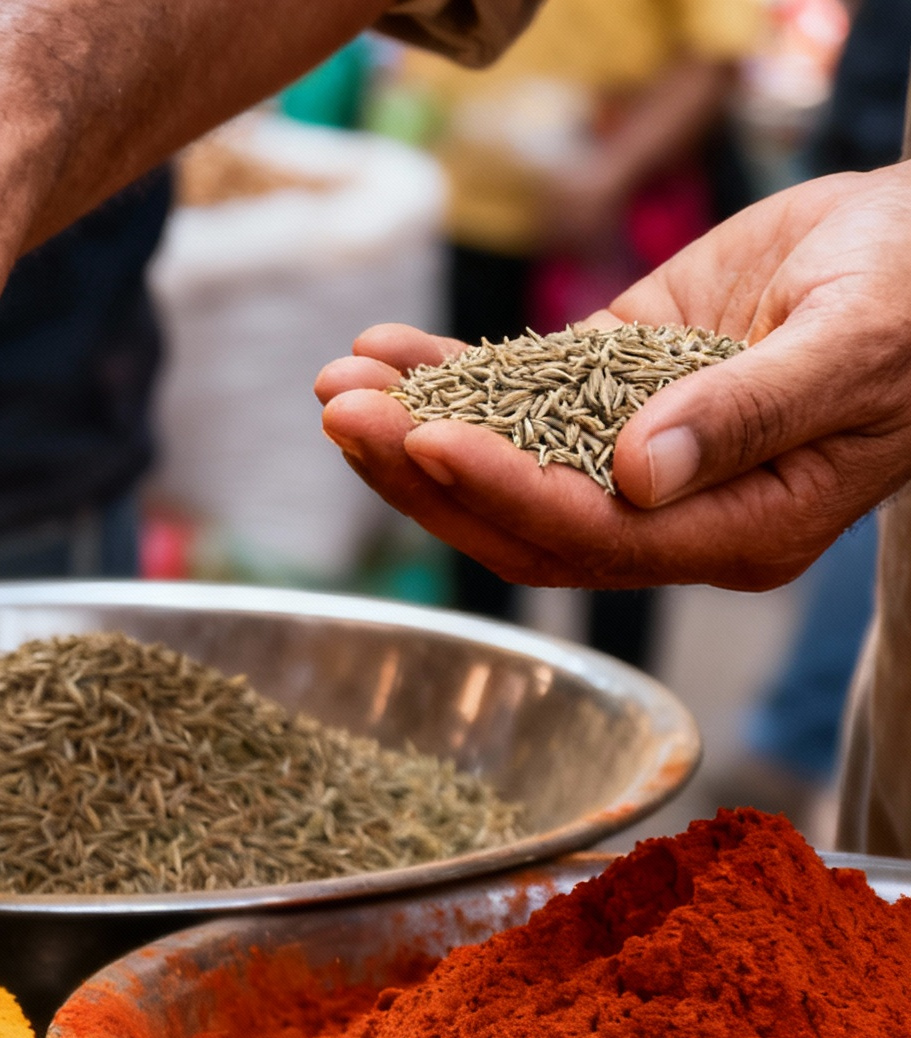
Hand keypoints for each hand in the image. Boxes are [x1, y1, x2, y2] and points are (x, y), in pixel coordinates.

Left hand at [316, 164, 910, 592]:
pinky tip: (382, 351)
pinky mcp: (612, 392)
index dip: (505, 491)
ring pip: (501, 462)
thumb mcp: (855, 350)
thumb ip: (752, 415)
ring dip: (411, 428)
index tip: (429, 440)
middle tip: (343, 415)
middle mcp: (673, 511)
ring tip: (336, 383)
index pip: (595, 534)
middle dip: (424, 470)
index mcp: (741, 530)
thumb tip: (643, 474)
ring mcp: (634, 455)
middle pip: (521, 515)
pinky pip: (514, 397)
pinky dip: (445, 377)